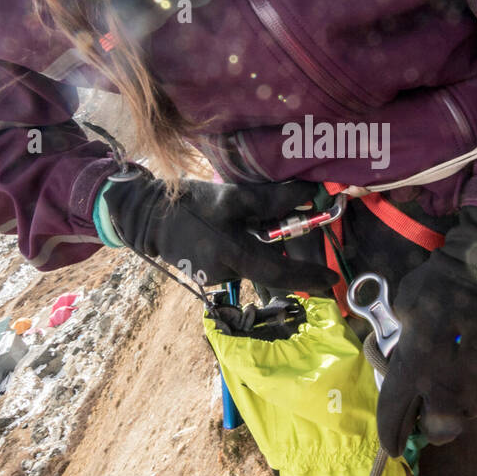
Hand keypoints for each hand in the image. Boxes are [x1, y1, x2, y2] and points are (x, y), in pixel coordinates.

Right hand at [99, 172, 338, 290]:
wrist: (144, 216)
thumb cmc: (189, 203)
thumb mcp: (230, 197)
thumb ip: (270, 199)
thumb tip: (307, 195)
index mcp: (233, 254)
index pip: (280, 271)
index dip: (308, 276)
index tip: (332, 280)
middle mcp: (226, 272)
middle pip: (269, 271)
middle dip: (291, 263)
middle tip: (311, 257)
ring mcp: (214, 276)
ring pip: (252, 266)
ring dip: (265, 252)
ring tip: (266, 232)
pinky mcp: (205, 274)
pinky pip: (235, 263)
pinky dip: (246, 251)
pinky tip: (238, 234)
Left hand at [376, 207, 476, 454]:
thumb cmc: (436, 282)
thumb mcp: (403, 308)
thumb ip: (403, 338)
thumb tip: (405, 350)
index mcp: (413, 368)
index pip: (394, 416)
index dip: (390, 435)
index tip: (391, 447)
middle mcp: (446, 383)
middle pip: (441, 428)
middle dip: (435, 423)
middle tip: (435, 406)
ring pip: (473, 406)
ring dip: (465, 395)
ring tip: (463, 367)